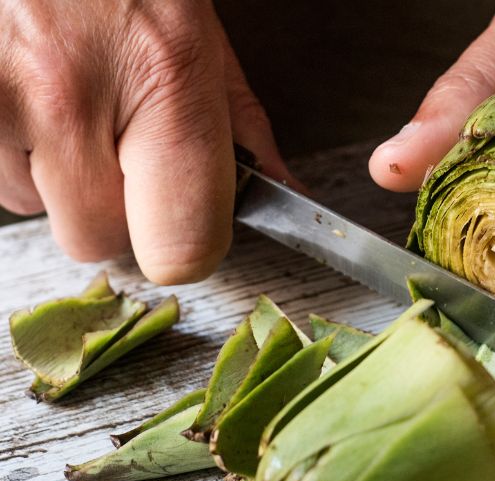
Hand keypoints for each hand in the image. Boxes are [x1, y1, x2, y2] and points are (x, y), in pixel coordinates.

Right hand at [0, 0, 292, 283]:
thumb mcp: (203, 32)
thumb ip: (240, 123)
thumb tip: (281, 190)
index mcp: (166, 80)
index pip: (182, 246)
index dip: (185, 247)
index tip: (184, 226)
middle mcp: (75, 94)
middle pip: (101, 241)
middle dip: (116, 212)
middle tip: (118, 148)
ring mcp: (0, 95)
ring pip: (36, 212)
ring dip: (57, 181)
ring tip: (68, 104)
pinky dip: (11, 155)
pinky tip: (28, 98)